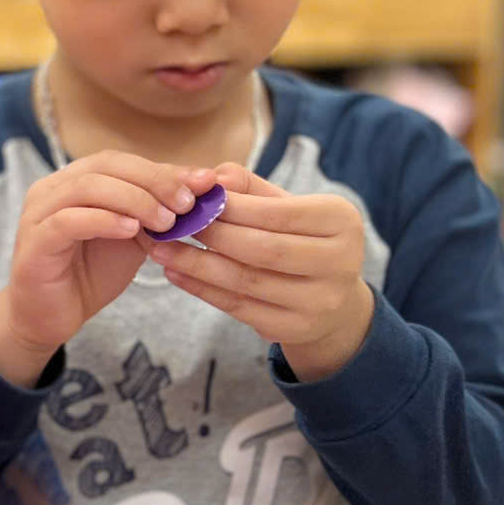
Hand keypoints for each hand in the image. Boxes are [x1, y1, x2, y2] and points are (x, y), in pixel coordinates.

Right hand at [0, 153, 217, 384]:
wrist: (50, 317)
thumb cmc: (90, 274)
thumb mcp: (133, 237)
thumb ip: (156, 211)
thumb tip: (201, 187)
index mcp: (74, 181)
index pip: (121, 161)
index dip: (163, 168)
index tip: (205, 182)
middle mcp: (51, 189)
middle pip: (105, 165)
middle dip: (153, 180)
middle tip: (187, 203)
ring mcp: (38, 214)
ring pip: (88, 188)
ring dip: (134, 200)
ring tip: (165, 222)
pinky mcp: (34, 243)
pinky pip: (68, 221)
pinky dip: (104, 221)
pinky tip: (132, 231)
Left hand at [141, 164, 371, 380]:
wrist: (331, 302)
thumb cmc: (301, 240)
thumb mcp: (287, 207)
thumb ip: (250, 188)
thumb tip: (213, 176)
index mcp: (342, 222)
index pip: (279, 213)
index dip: (233, 208)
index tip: (194, 200)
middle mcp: (340, 263)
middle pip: (263, 249)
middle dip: (212, 236)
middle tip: (172, 225)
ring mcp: (319, 301)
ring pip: (246, 281)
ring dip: (197, 264)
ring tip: (162, 249)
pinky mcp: (295, 328)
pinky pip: (239, 307)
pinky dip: (202, 289)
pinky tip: (176, 273)